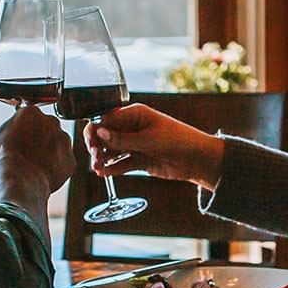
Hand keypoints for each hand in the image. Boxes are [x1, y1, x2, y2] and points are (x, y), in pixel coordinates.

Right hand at [0, 106, 71, 195]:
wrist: (19, 182)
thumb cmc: (4, 162)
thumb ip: (14, 127)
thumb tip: (18, 128)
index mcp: (31, 113)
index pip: (30, 116)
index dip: (24, 130)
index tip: (20, 140)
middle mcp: (51, 121)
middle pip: (48, 127)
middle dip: (41, 138)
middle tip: (29, 154)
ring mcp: (63, 140)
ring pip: (58, 143)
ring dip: (51, 152)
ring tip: (35, 166)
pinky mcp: (71, 159)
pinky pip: (64, 161)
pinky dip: (57, 167)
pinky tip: (44, 174)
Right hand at [84, 104, 225, 190]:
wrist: (197, 159)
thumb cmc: (177, 140)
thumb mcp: (148, 139)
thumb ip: (122, 138)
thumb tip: (99, 132)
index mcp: (135, 114)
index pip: (107, 119)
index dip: (95, 129)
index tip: (91, 142)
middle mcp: (132, 128)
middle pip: (106, 135)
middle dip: (97, 145)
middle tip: (95, 156)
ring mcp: (135, 144)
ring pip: (112, 151)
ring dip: (102, 158)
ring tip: (97, 168)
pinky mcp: (139, 160)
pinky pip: (121, 163)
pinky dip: (112, 168)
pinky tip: (103, 173)